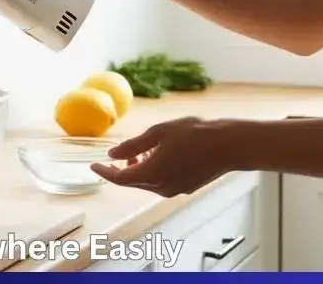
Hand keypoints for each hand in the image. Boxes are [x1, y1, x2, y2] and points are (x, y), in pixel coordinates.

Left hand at [90, 117, 238, 197]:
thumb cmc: (193, 134)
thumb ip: (132, 145)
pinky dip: (154, 172)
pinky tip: (159, 156)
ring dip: (139, 170)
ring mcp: (174, 190)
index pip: (119, 178)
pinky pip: (162, 182)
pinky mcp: (186, 188)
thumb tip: (112, 154)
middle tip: (118, 156)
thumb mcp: (158, 133)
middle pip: (133, 182)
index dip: (104, 172)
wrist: (228, 146)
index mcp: (151, 174)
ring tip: (141, 151)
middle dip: (122, 170)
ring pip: (148, 183)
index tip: (93, 165)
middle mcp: (161, 187)